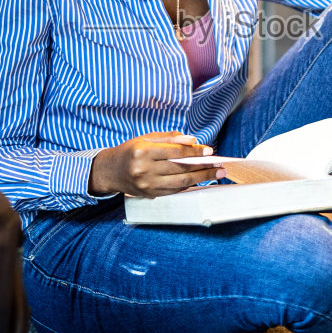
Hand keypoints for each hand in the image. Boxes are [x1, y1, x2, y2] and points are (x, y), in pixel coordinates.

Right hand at [89, 132, 222, 197]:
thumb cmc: (131, 151)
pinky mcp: (150, 194)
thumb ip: (169, 138)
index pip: (175, 152)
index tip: (209, 150)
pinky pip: (174, 190)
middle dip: (203, 166)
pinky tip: (200, 181)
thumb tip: (192, 140)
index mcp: (142, 151)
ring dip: (201, 178)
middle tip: (220, 164)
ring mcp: (147, 185)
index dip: (195, 151)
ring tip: (217, 174)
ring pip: (180, 183)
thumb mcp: (146, 138)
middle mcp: (144, 169)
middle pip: (180, 169)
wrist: (111, 171)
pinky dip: (189, 186)